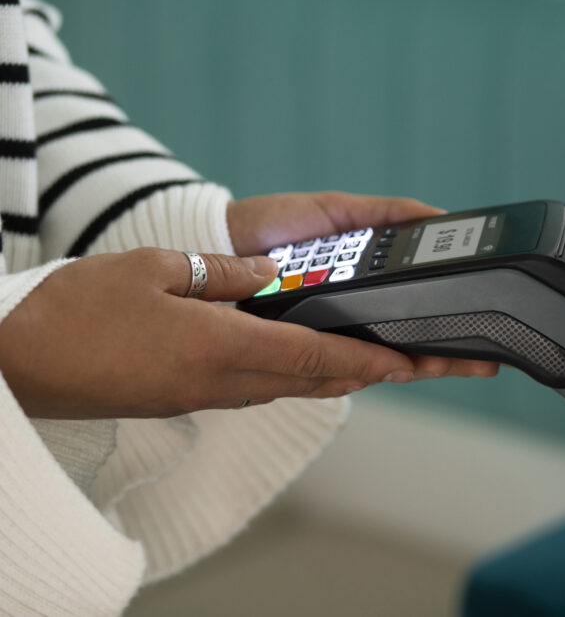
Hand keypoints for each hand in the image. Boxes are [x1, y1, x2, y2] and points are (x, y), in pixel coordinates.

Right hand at [0, 248, 467, 418]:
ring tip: (384, 359)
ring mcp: (206, 394)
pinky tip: (312, 358)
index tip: (415, 361)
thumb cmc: (76, 313)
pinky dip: (301, 373)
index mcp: (221, 349)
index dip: (372, 360)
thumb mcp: (153, 269)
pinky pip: (262, 387)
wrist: (16, 362)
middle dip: (376, 372)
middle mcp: (223, 382)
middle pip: (318, 379)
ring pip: (293, 386)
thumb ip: (221, 271)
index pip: (319, 356)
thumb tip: (270, 272)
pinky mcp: (189, 395)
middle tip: (422, 363)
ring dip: (342, 375)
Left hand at [226, 191, 499, 379]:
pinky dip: (370, 368)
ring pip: (380, 362)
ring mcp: (324, 337)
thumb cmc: (273, 226)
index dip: (446, 326)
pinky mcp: (296, 348)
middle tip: (483, 361)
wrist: (220, 240)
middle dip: (447, 355)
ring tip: (453, 365)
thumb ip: (387, 214)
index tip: (482, 332)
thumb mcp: (339, 210)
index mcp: (362, 289)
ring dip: (420, 365)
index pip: (412, 314)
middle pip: (406, 345)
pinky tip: (402, 369)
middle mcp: (347, 319)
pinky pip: (336, 366)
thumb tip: (439, 215)